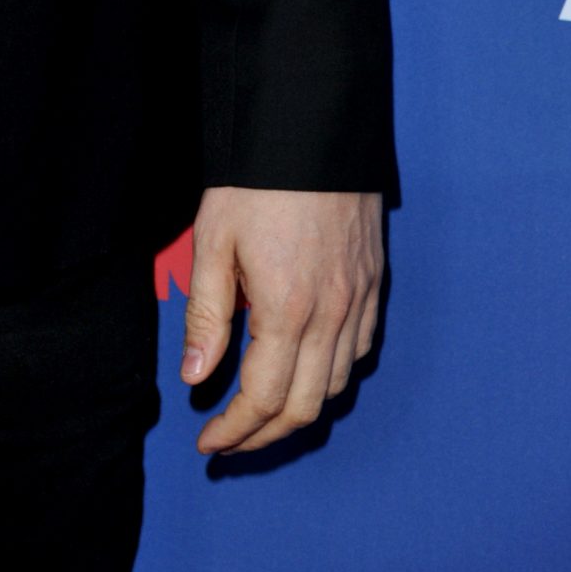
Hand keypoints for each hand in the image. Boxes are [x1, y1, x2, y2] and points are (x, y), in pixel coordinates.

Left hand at [180, 185, 382, 455]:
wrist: (312, 127)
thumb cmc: (256, 181)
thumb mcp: (213, 241)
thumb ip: (207, 314)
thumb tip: (196, 377)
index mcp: (287, 308)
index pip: (263, 398)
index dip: (235, 430)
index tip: (208, 443)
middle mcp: (332, 315)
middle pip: (304, 408)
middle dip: (264, 436)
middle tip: (230, 441)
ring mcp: (360, 301)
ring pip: (336, 385)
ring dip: (298, 411)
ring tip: (261, 414)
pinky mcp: (374, 284)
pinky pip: (360, 351)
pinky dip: (332, 376)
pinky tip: (304, 369)